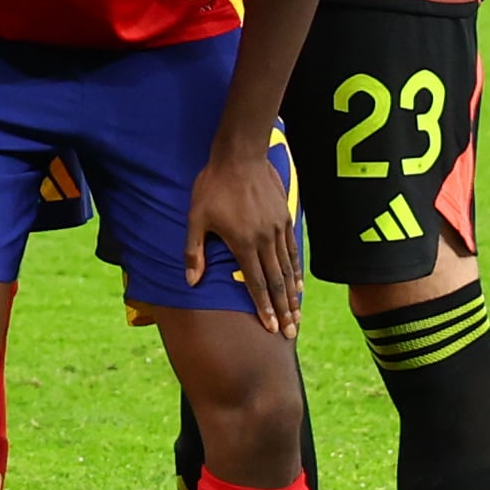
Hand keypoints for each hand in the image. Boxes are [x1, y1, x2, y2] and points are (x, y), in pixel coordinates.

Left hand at [187, 137, 301, 337]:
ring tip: (297, 316)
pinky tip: (298, 284)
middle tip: (291, 332)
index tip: (271, 327)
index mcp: (242, 243)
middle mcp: (264, 240)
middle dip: (284, 310)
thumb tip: (191, 281)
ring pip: (288, 269)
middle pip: (276, 282)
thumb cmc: (212, 187)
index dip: (264, 308)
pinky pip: (293, 250)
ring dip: (292, 295)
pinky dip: (296, 270)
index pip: (255, 284)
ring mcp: (278, 230)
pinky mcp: (285, 219)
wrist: (240, 157)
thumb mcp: (195, 218)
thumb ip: (193, 251)